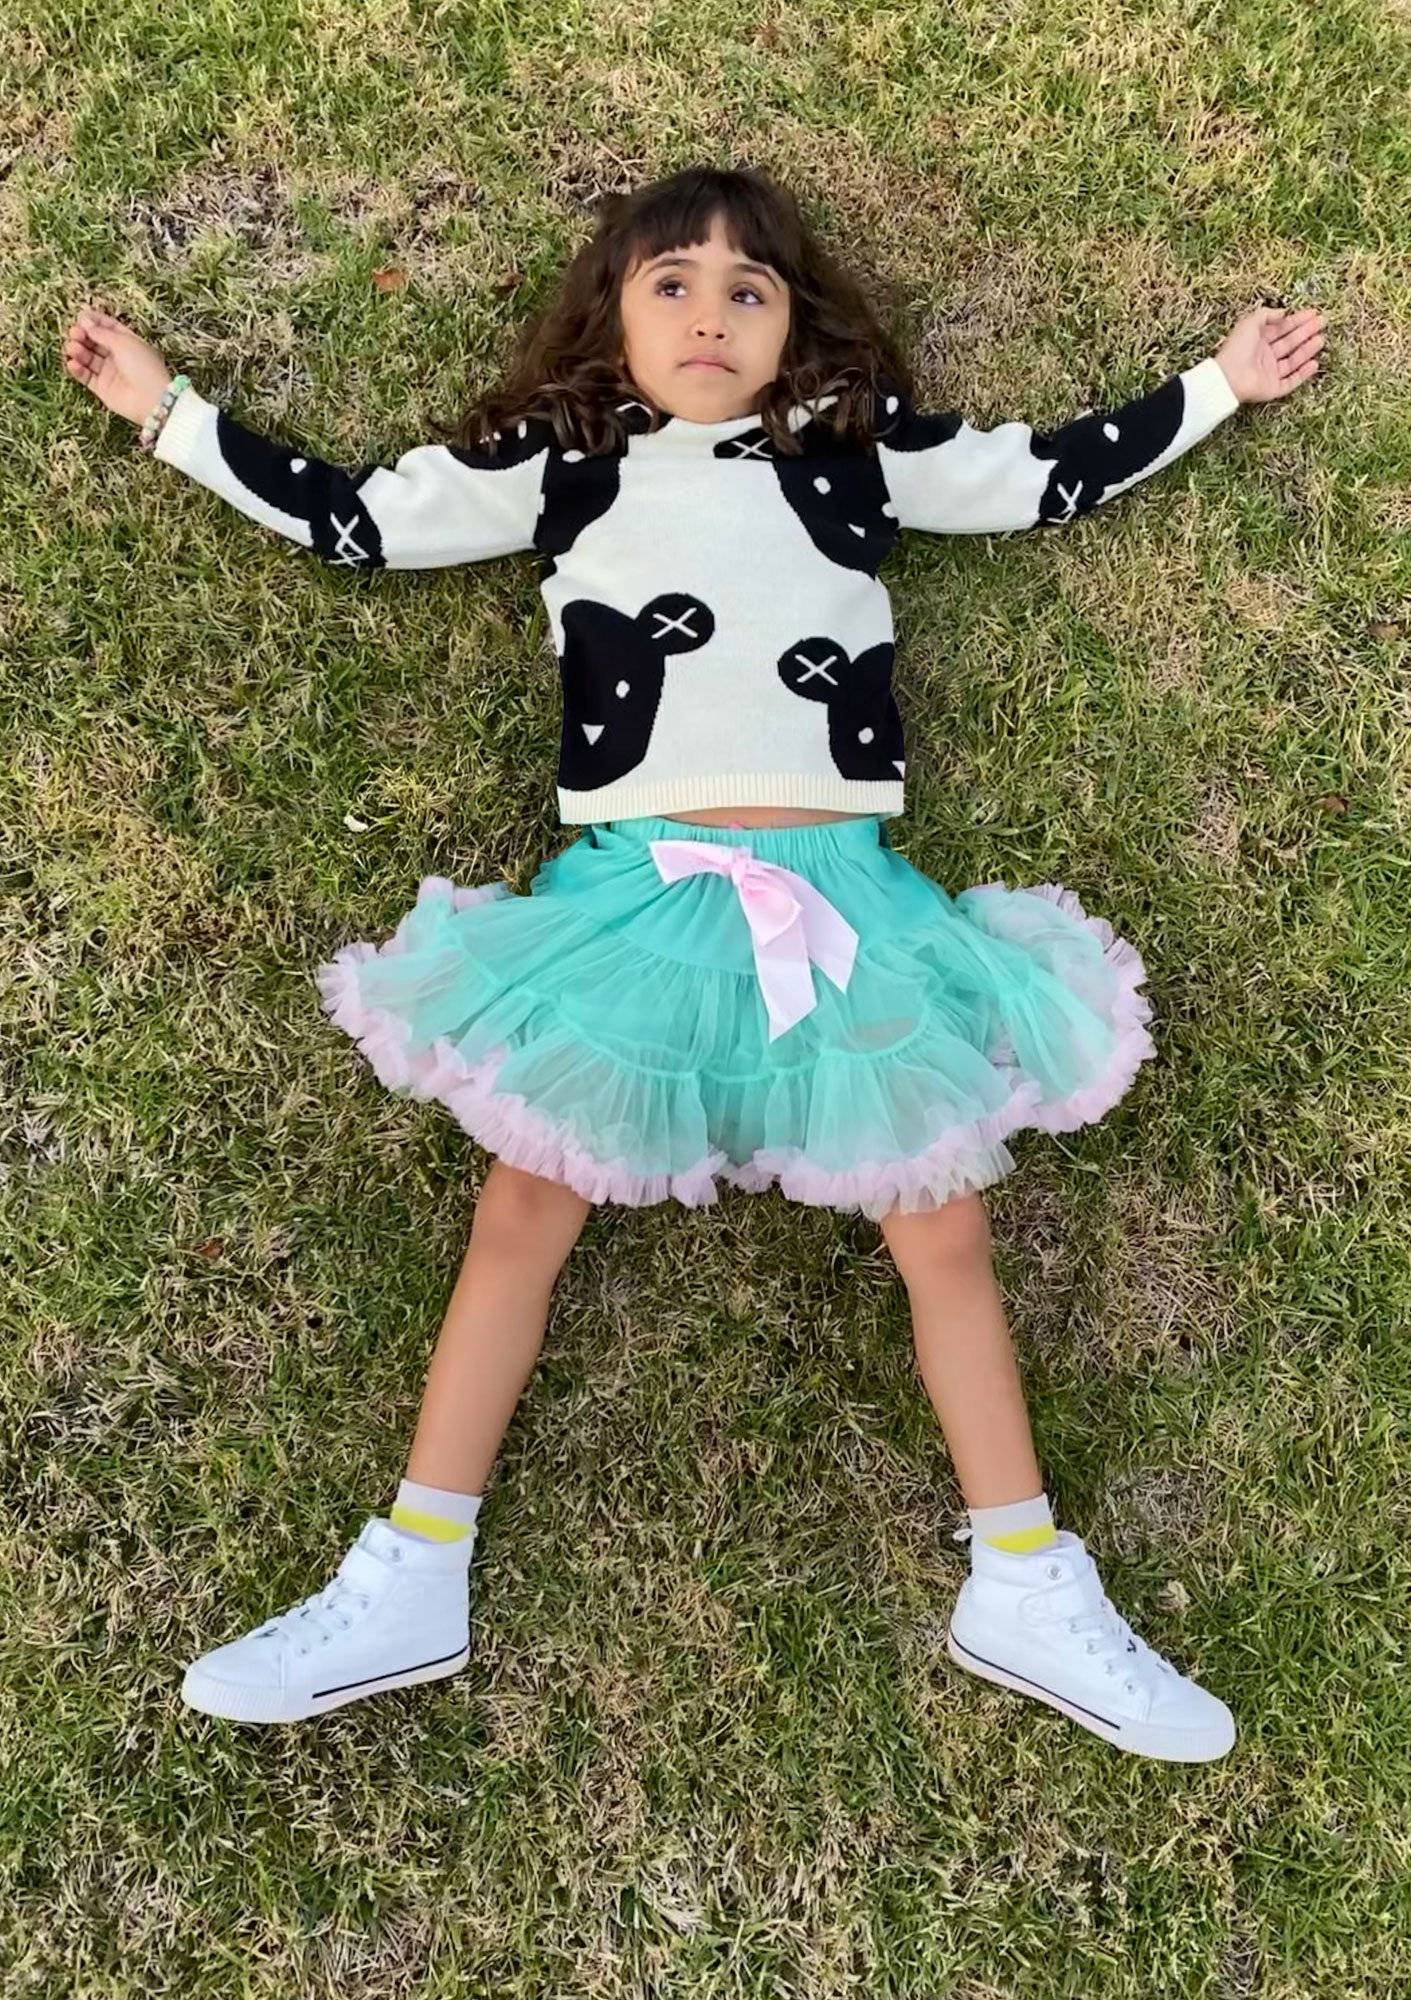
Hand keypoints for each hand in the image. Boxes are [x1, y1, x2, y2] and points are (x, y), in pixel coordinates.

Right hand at [61, 305, 174, 426]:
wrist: (152, 400)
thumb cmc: (143, 367)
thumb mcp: (123, 342)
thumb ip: (101, 332)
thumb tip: (84, 320)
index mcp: (128, 342)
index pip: (108, 327)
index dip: (94, 321)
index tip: (80, 316)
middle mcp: (118, 356)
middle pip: (95, 342)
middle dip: (82, 335)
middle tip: (74, 333)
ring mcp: (110, 373)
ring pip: (88, 358)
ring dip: (78, 351)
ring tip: (72, 348)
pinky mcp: (103, 388)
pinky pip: (86, 377)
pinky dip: (77, 369)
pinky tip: (72, 363)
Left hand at [1213, 305, 1325, 404]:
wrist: (1229, 378)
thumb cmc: (1237, 349)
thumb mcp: (1249, 323)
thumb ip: (1266, 314)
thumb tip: (1283, 312)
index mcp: (1258, 341)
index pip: (1281, 328)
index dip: (1297, 320)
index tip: (1313, 313)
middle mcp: (1264, 357)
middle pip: (1289, 342)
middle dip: (1306, 332)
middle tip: (1322, 322)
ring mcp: (1269, 373)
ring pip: (1293, 361)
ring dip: (1307, 350)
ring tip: (1321, 339)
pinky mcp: (1273, 388)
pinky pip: (1291, 381)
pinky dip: (1303, 374)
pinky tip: (1314, 363)